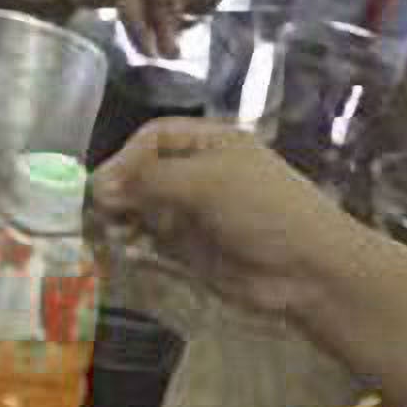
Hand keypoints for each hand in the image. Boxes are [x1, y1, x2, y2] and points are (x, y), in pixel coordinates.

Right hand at [94, 117, 355, 316]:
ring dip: (123, 218)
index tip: (105, 184)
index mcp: (210, 143)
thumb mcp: (207, 181)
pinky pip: (152, 241)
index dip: (126, 156)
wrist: (308, 269)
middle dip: (120, 188)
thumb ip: (150, 180)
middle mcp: (199, 174)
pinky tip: (126, 250)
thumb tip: (99, 186)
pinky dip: (135, 244)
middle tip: (98, 211)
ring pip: (143, 208)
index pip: (154, 137)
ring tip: (111, 232)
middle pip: (143, 172)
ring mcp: (194, 213)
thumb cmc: (263, 209)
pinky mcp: (190, 250)